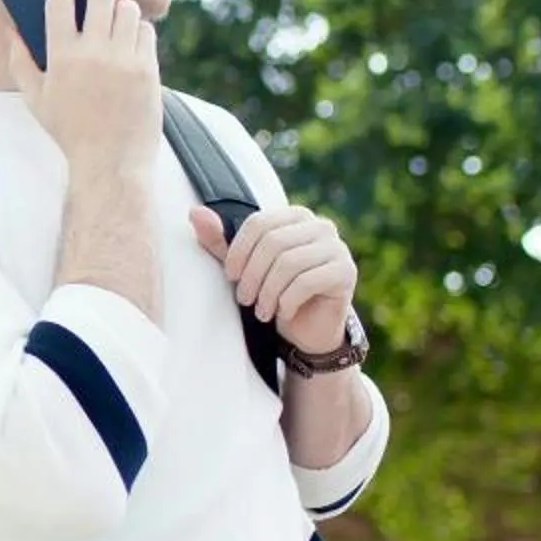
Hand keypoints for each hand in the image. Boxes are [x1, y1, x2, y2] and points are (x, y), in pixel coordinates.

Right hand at [11, 0, 160, 175]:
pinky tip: (131, 38)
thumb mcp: (36, 100)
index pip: (60, 2)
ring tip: (116, 11)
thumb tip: (11, 31)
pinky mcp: (148, 69)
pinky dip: (139, 30)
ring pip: (127, 10)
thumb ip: (20, 63)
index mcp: (61, 58)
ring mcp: (124, 60)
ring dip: (120, 5)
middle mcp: (93, 54)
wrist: (111, 162)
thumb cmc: (70, 132)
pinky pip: (146, 32)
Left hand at [190, 204, 357, 355]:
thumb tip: (194, 213)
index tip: (230, 276)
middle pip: (273, 243)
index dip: (238, 251)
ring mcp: (337, 247)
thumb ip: (220, 240)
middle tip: (244, 300)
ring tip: (261, 311)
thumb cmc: (274, 290)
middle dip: (253, 275)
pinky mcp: (346, 272)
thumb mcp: (243, 266)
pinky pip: (307, 282)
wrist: (309, 328)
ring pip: (290, 263)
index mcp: (295, 216)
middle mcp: (320, 226)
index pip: (258, 223)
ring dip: (268, 292)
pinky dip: (287, 301)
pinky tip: (282, 313)